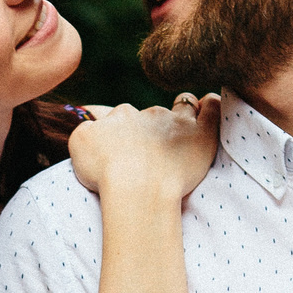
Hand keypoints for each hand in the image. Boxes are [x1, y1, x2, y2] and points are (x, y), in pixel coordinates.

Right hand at [67, 94, 219, 201]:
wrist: (136, 188)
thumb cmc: (105, 172)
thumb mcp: (79, 146)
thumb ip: (87, 130)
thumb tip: (96, 126)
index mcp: (120, 116)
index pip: (119, 117)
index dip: (120, 133)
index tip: (120, 151)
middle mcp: (148, 114)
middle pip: (150, 115)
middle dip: (149, 128)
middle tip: (148, 154)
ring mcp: (177, 122)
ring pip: (183, 105)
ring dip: (183, 110)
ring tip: (182, 128)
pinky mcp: (202, 134)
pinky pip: (213, 109)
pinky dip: (213, 105)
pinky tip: (211, 105)